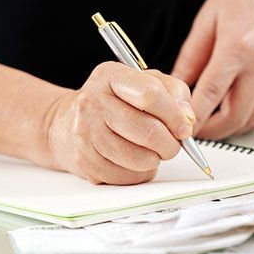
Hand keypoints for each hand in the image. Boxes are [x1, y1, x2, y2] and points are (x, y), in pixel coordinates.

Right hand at [44, 62, 195, 184]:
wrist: (66, 125)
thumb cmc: (113, 102)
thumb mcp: (144, 82)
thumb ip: (173, 92)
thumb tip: (187, 117)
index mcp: (109, 76)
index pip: (150, 95)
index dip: (175, 115)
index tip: (185, 126)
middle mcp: (92, 102)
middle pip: (149, 131)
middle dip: (172, 143)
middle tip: (174, 143)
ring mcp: (85, 134)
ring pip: (142, 158)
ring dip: (157, 159)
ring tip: (153, 150)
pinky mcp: (85, 163)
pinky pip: (129, 177)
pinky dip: (141, 172)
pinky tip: (134, 159)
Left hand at [172, 0, 253, 138]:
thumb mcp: (206, 21)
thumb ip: (190, 59)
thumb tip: (175, 89)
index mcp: (237, 48)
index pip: (210, 96)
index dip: (192, 118)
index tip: (179, 129)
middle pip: (235, 116)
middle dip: (212, 130)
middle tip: (194, 129)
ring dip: (233, 127)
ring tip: (214, 121)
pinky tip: (240, 113)